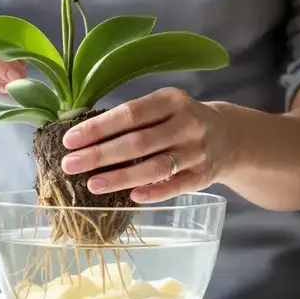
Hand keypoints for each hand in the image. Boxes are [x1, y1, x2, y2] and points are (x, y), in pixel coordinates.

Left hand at [59, 87, 229, 202]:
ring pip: (154, 167)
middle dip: (99, 155)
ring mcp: (197, 152)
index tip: (69, 140)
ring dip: (120, 178)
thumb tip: (83, 137)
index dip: (98, 128)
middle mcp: (187, 124)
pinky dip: (152, 192)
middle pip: (137, 142)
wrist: (230, 137)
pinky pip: (174, 186)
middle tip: (70, 165)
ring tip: (92, 185)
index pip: (129, 114)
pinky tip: (130, 197)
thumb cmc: (180, 120)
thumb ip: (132, 118)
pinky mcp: (203, 177)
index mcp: (172, 100)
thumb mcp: (163, 106)